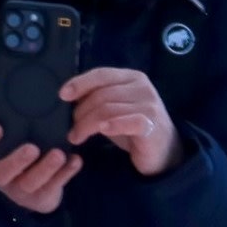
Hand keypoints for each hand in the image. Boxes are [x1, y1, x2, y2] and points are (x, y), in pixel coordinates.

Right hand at [0, 122, 81, 213]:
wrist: (37, 189)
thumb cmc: (21, 153)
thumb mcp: (14, 139)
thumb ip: (15, 124)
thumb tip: (29, 88)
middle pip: (1, 173)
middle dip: (16, 161)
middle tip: (32, 148)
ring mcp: (18, 190)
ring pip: (29, 183)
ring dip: (45, 168)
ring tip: (59, 154)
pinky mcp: (39, 198)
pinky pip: (52, 187)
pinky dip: (65, 173)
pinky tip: (75, 160)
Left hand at [63, 66, 184, 175]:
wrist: (163, 151)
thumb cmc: (134, 129)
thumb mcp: (114, 109)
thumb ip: (98, 99)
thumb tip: (69, 96)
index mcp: (132, 77)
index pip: (101, 75)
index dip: (80, 83)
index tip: (62, 95)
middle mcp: (142, 87)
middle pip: (101, 95)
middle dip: (80, 113)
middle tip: (72, 130)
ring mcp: (148, 105)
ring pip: (108, 110)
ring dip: (87, 125)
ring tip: (77, 137)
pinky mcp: (151, 125)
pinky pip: (127, 122)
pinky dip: (112, 126)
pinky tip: (103, 131)